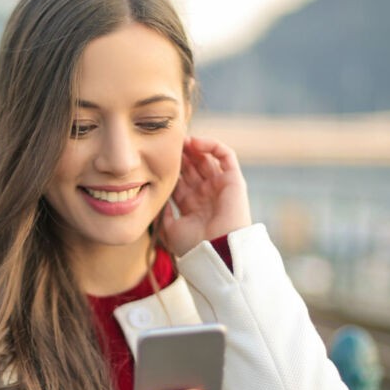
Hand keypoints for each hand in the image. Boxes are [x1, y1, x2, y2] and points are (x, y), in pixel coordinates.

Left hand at [161, 136, 251, 256]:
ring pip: (207, 158)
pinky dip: (212, 145)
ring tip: (180, 139)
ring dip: (194, 147)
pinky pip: (225, 155)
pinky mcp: (234, 179)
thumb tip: (158, 201)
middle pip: (192, 166)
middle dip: (180, 154)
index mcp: (192, 205)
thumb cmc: (194, 245)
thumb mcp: (171, 230)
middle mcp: (206, 194)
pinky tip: (196, 143)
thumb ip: (164, 215)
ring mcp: (220, 186)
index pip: (180, 179)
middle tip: (167, 142)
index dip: (169, 167)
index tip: (155, 156)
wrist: (217, 250)